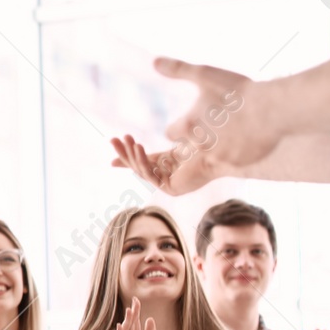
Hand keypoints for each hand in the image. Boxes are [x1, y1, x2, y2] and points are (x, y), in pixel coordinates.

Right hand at [111, 134, 225, 196]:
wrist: (218, 152)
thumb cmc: (198, 147)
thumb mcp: (168, 147)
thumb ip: (150, 152)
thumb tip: (133, 147)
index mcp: (167, 170)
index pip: (142, 165)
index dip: (126, 159)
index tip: (111, 156)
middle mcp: (167, 181)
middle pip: (140, 168)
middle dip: (125, 154)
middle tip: (113, 140)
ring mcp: (169, 187)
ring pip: (143, 171)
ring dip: (132, 155)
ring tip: (126, 139)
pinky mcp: (172, 190)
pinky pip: (151, 175)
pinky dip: (142, 161)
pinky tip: (138, 147)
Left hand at [155, 57, 276, 171]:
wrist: (273, 110)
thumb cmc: (238, 91)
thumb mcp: (205, 74)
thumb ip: (178, 69)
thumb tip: (155, 62)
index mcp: (187, 127)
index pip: (171, 133)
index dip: (182, 125)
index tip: (195, 118)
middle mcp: (199, 147)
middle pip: (189, 147)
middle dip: (198, 137)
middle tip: (217, 123)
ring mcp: (219, 158)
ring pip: (212, 154)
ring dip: (218, 145)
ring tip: (233, 128)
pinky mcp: (238, 164)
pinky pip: (232, 160)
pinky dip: (237, 151)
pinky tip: (248, 136)